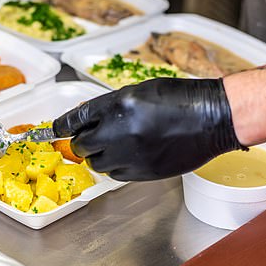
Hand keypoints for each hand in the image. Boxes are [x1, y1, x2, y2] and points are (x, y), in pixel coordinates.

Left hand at [52, 78, 245, 180]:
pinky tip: (127, 155)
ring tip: (114, 145)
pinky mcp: (144, 173)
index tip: (53, 130)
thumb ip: (110, 106)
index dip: (61, 126)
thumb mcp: (139, 91)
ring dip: (99, 155)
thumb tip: (87, 118)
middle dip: (81, 142)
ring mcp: (132, 155)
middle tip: (87, 138)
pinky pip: (116, 175)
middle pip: (82, 146)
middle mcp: (121, 131)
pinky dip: (115, 166)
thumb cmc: (180, 98)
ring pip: (97, 164)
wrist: (213, 118)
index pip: (77, 119)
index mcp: (119, 105)